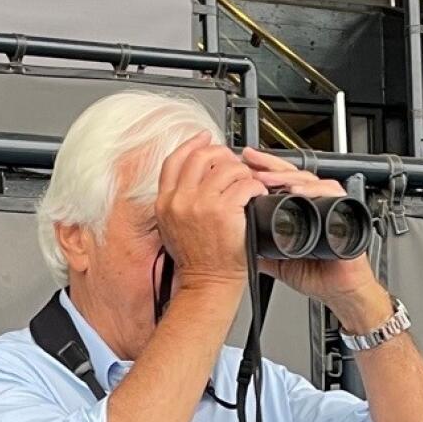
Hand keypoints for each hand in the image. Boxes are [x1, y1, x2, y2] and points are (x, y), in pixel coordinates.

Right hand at [154, 137, 268, 290]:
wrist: (206, 283)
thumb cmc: (196, 260)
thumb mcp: (172, 227)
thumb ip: (178, 200)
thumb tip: (194, 176)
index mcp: (165, 201)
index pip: (175, 160)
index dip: (192, 144)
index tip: (204, 138)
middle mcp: (180, 200)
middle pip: (201, 157)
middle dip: (222, 154)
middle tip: (234, 164)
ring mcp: (201, 204)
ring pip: (226, 167)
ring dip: (242, 172)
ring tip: (248, 184)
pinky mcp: (223, 211)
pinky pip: (244, 184)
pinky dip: (255, 186)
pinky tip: (256, 194)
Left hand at [240, 148, 388, 328]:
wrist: (340, 291)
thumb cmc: (317, 275)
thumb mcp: (278, 258)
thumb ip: (260, 246)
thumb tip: (235, 239)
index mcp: (299, 210)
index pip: (281, 182)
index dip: (263, 171)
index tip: (244, 165)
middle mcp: (315, 205)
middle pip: (294, 173)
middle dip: (271, 165)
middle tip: (252, 161)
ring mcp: (329, 207)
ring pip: (310, 180)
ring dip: (287, 177)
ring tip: (268, 178)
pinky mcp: (344, 213)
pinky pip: (331, 194)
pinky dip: (314, 190)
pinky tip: (297, 190)